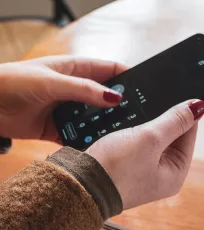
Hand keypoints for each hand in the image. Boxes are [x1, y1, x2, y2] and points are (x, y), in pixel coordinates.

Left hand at [0, 56, 126, 140]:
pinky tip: (96, 148)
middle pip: (103, 97)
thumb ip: (82, 90)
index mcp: (73, 69)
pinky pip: (76, 135)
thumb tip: (114, 97)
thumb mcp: (50, 82)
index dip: (127, 77)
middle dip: (119, 106)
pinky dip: (85, 141)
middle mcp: (72, 89)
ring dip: (103, 126)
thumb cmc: (14, 82)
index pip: (107, 70)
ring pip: (92, 118)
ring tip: (119, 137)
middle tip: (137, 119)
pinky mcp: (55, 128)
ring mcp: (65, 109)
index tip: (145, 90)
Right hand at [86, 100, 203, 208]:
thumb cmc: (115, 167)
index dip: (185, 113)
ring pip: (151, 139)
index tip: (181, 94)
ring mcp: (141, 169)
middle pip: (170, 137)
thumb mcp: (149, 139)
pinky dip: (133, 131)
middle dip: (164, 118)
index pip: (189, 136)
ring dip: (147, 123)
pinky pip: (135, 143)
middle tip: (157, 98)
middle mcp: (160, 173)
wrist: (82, 181)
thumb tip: (197, 106)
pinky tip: (128, 121)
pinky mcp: (124, 165)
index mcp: (174, 173)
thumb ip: (174, 121)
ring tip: (141, 108)